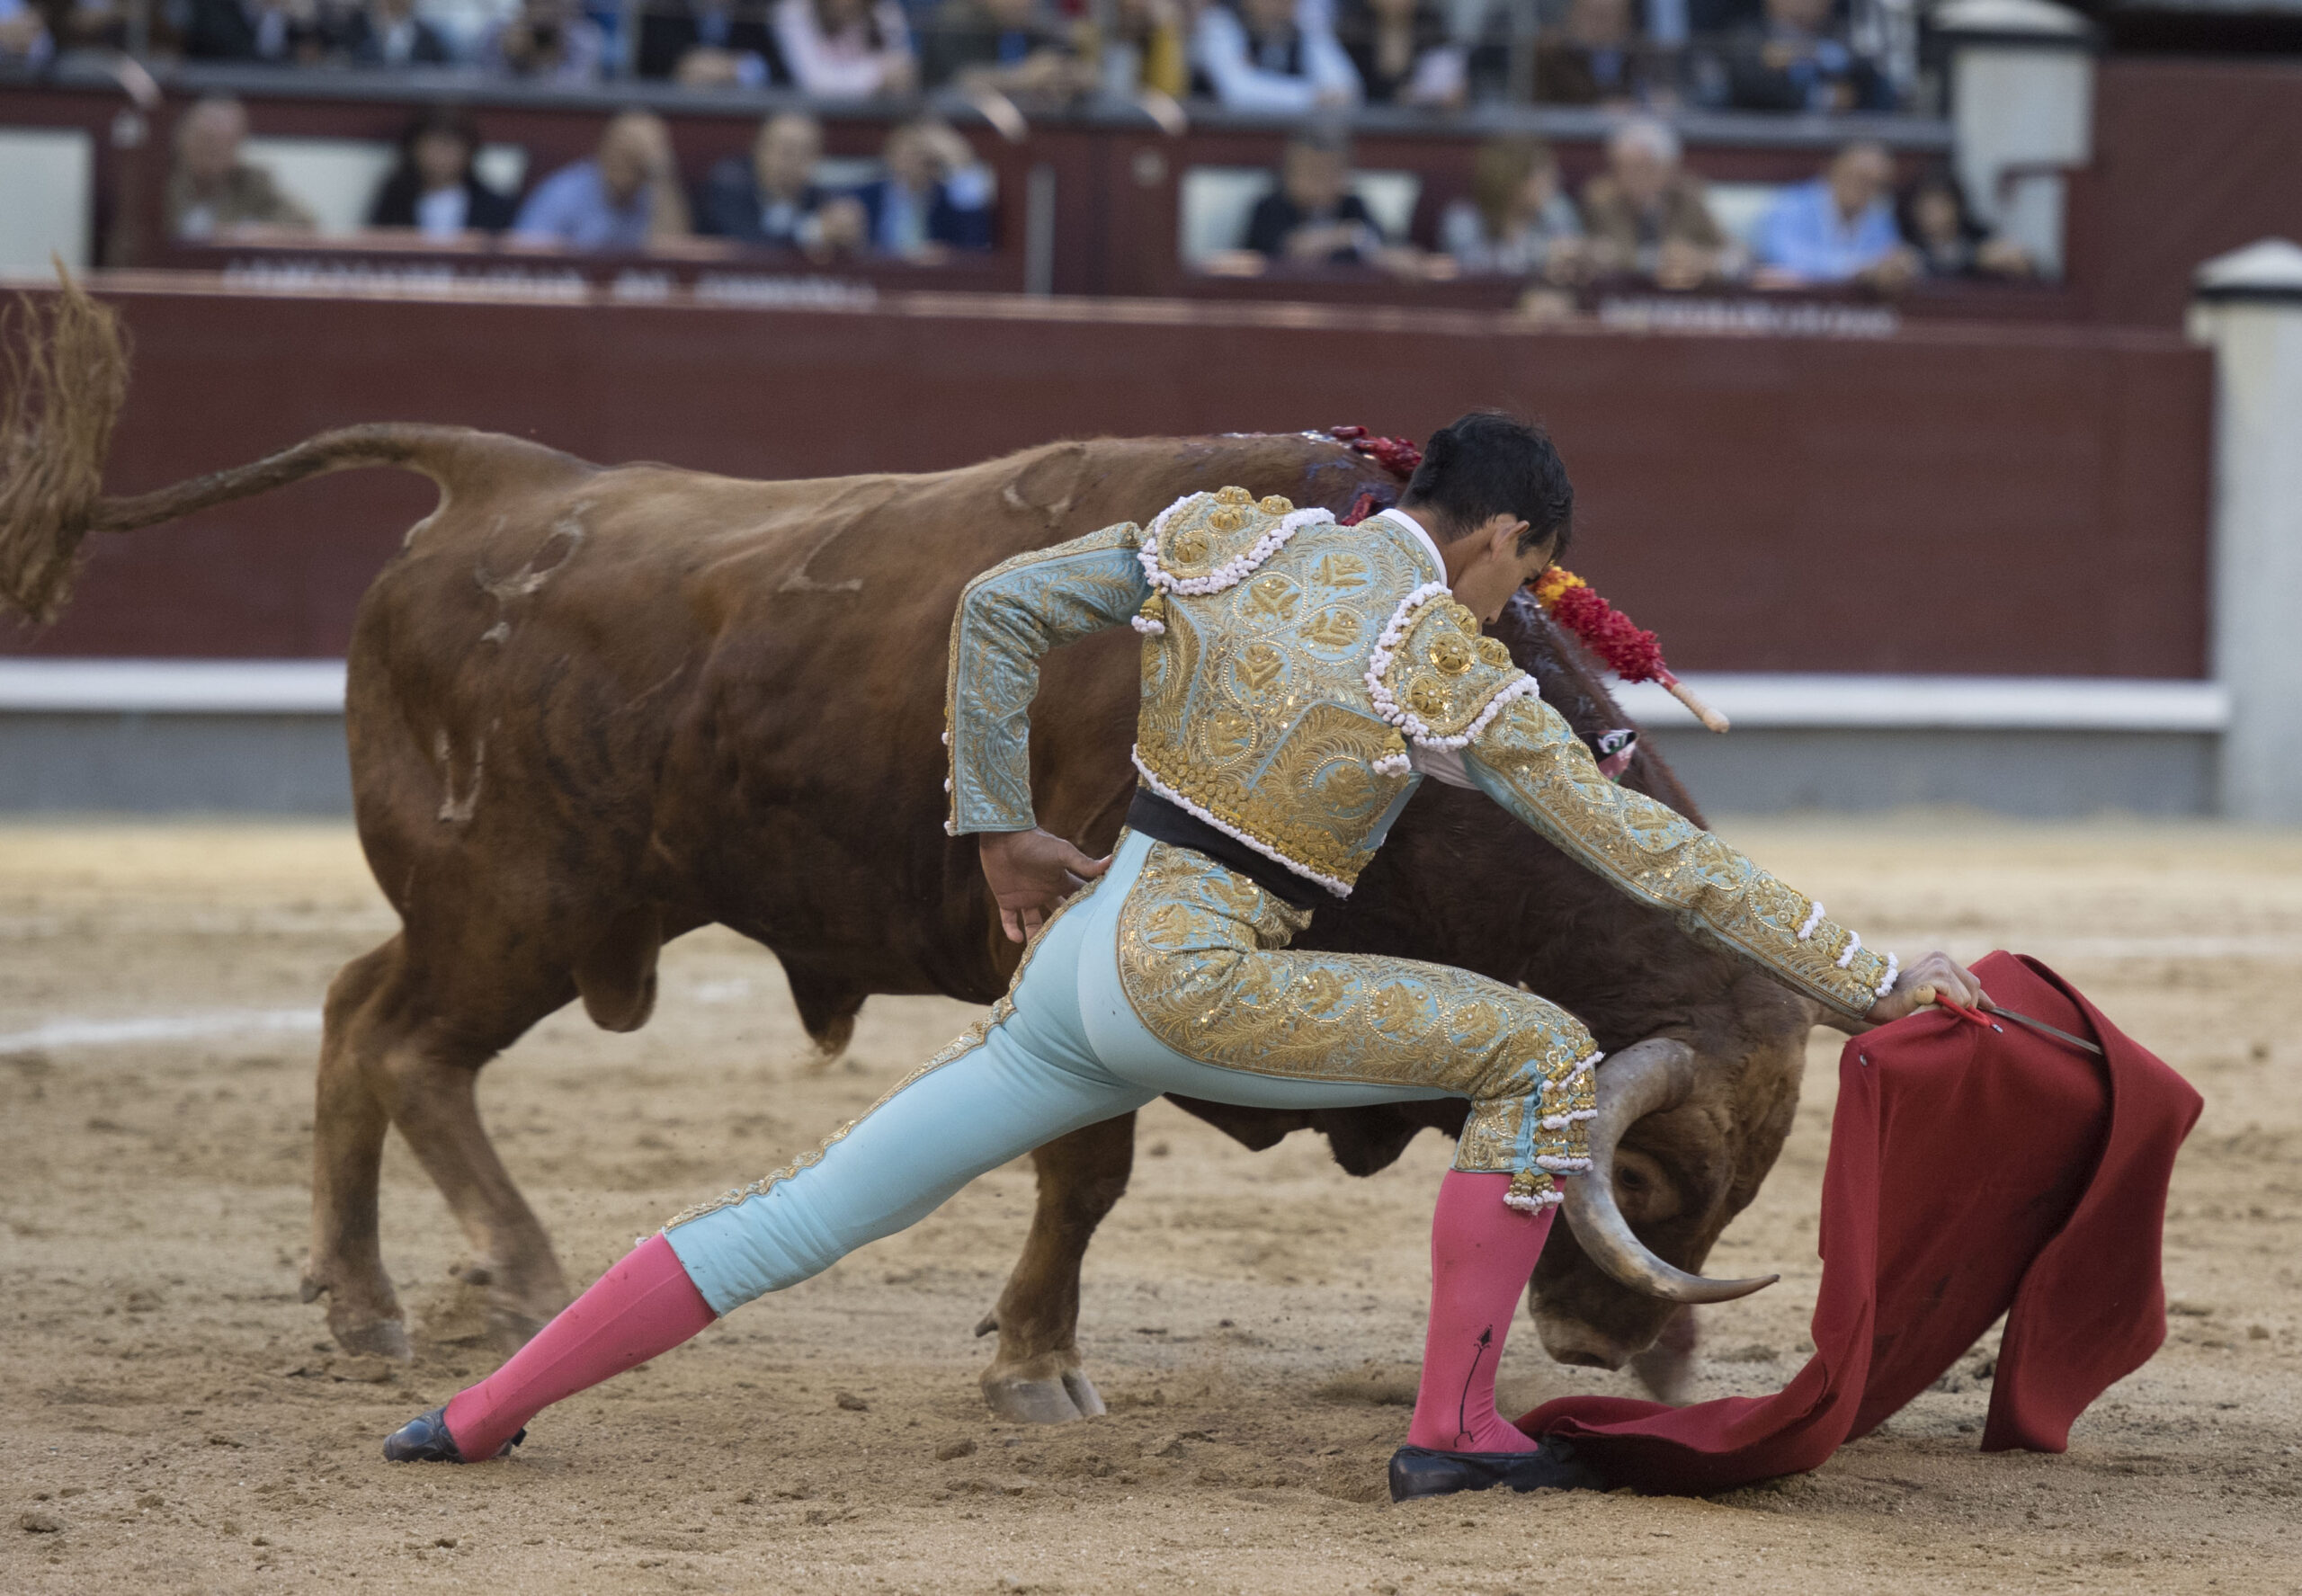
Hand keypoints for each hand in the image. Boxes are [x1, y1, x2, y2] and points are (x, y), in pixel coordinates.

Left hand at [979, 829, 1110, 943]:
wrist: (1003, 837)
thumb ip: (1084, 863)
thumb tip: (1112, 861)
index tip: (1099, 923)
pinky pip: (1009, 920)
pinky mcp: (1007, 899)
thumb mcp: (1063, 853)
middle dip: (1064, 927)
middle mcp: (1045, 891)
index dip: (1087, 907)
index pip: (1077, 897)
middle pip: (1058, 914)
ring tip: (1044, 952)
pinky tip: (1018, 939)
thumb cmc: (1035, 842)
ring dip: (1038, 935)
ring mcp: (1025, 896)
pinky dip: (1012, 931)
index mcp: (1060, 881)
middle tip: (1073, 945)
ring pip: (1034, 923)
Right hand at [1863, 949, 1988, 1025]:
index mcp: (1938, 959)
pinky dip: (1949, 1009)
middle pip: (1974, 985)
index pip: (1970, 978)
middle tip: (1945, 1011)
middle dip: (1967, 1004)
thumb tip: (1989, 1004)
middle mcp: (1940, 957)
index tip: (1990, 1006)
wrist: (1879, 1003)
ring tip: (1930, 1007)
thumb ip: (1955, 994)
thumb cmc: (1902, 1003)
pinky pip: (1959, 1000)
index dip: (1980, 996)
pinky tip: (1928, 1005)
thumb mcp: (1933, 994)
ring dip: (1955, 1008)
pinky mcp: (1938, 976)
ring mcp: (1939, 965)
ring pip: (1967, 995)